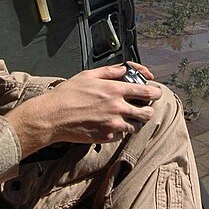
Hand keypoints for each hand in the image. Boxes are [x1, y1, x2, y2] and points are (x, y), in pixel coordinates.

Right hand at [4, 63, 159, 155]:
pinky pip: (122, 136)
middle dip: (148, 109)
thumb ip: (110, 72)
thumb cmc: (67, 95)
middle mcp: (117, 108)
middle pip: (147, 112)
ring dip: (135, 121)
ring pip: (136, 126)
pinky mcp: (106, 138)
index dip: (155, 92)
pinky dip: (120, 131)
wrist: (52, 117)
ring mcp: (113, 125)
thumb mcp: (88, 75)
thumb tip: (125, 70)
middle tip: (144, 107)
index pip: (146, 92)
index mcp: (115, 90)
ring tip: (127, 117)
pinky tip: (111, 125)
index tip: (156, 93)